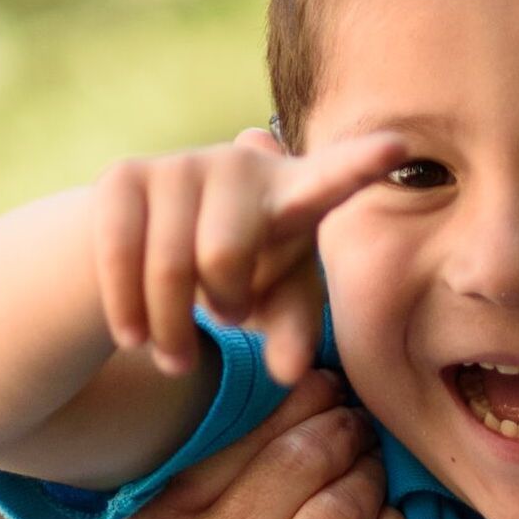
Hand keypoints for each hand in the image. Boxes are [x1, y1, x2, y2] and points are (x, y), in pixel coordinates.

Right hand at [91, 128, 403, 383]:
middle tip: (227, 318)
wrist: (157, 239)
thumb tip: (291, 373)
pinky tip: (134, 338)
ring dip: (171, 330)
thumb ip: (294, 335)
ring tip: (178, 353)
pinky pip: (119, 259)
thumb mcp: (279, 303)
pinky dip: (128, 313)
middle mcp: (241, 163)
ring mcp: (180, 163)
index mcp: (297, 190)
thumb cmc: (246, 272)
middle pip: (224, 256)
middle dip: (222, 304)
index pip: (335, 177)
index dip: (363, 162)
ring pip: (169, 267)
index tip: (399, 145)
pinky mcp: (125, 176)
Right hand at [109, 368, 406, 518]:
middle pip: (307, 464)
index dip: (307, 397)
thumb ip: (206, 451)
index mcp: (168, 518)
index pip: (253, 431)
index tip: (328, 384)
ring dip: (373, 478)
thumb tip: (282, 365)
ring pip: (346, 513)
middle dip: (347, 430)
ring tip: (371, 468)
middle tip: (359, 422)